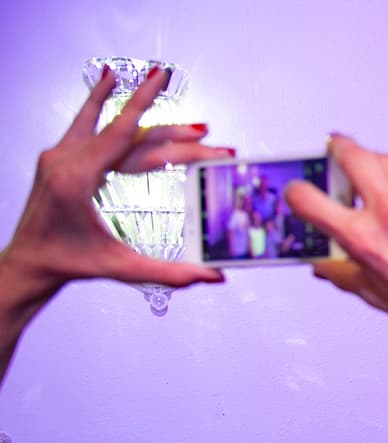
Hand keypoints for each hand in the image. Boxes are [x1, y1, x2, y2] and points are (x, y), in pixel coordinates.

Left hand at [1, 65, 226, 302]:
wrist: (29, 262)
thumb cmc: (68, 262)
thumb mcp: (122, 268)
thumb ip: (171, 273)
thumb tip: (212, 276)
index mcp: (77, 179)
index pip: (121, 133)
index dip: (145, 105)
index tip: (159, 77)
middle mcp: (65, 160)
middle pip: (129, 136)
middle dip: (173, 135)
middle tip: (209, 138)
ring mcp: (59, 155)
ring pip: (107, 124)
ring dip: (139, 111)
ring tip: (166, 91)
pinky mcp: (59, 157)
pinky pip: (85, 123)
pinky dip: (99, 101)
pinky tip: (108, 80)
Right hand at [284, 135, 387, 345]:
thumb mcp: (372, 293)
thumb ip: (343, 273)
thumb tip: (326, 265)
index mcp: (363, 237)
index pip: (310, 199)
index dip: (297, 192)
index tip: (300, 192)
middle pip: (354, 156)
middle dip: (340, 148)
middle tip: (336, 148)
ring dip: (375, 163)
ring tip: (372, 172)